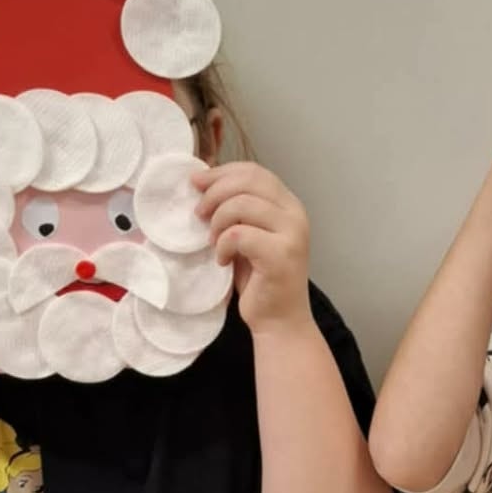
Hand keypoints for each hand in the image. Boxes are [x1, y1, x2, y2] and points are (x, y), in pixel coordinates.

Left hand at [195, 162, 310, 334]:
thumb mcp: (247, 235)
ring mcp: (292, 234)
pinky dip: (223, 246)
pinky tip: (223, 260)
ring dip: (217, 222)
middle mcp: (295, 214)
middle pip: (248, 181)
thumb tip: (203, 181)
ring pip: (241, 205)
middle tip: (199, 214)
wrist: (278, 321)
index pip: (254, 171)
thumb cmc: (259, 280)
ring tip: (213, 243)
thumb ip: (236, 209)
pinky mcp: (281, 255)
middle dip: (214, 193)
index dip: (221, 172)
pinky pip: (239, 234)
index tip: (196, 183)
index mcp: (288, 205)